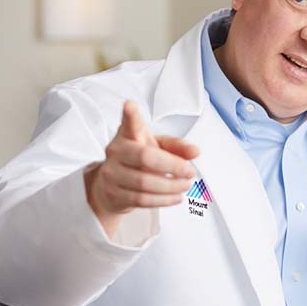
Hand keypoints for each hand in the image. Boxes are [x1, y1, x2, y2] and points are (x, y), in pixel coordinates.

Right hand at [84, 100, 199, 237]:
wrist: (111, 186)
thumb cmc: (138, 160)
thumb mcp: (158, 147)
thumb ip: (177, 146)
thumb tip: (195, 151)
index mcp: (128, 135)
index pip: (129, 123)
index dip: (130, 115)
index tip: (130, 106)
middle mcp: (117, 152)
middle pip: (145, 157)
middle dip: (173, 166)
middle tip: (190, 171)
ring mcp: (112, 173)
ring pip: (144, 183)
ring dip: (171, 186)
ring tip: (185, 185)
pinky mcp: (114, 194)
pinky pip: (142, 199)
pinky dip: (163, 200)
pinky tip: (176, 197)